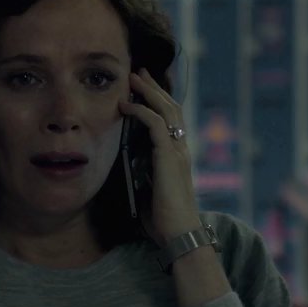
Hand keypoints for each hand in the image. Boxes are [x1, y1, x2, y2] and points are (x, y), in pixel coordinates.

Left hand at [118, 68, 201, 244]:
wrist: (179, 234)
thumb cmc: (163, 218)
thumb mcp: (149, 188)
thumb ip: (142, 171)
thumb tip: (126, 162)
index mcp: (177, 155)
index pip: (171, 119)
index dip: (158, 101)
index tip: (142, 87)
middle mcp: (181, 149)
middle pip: (170, 108)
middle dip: (154, 88)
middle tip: (139, 72)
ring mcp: (177, 151)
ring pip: (166, 111)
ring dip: (148, 92)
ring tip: (133, 78)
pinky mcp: (169, 157)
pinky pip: (155, 126)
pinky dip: (141, 112)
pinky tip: (126, 106)